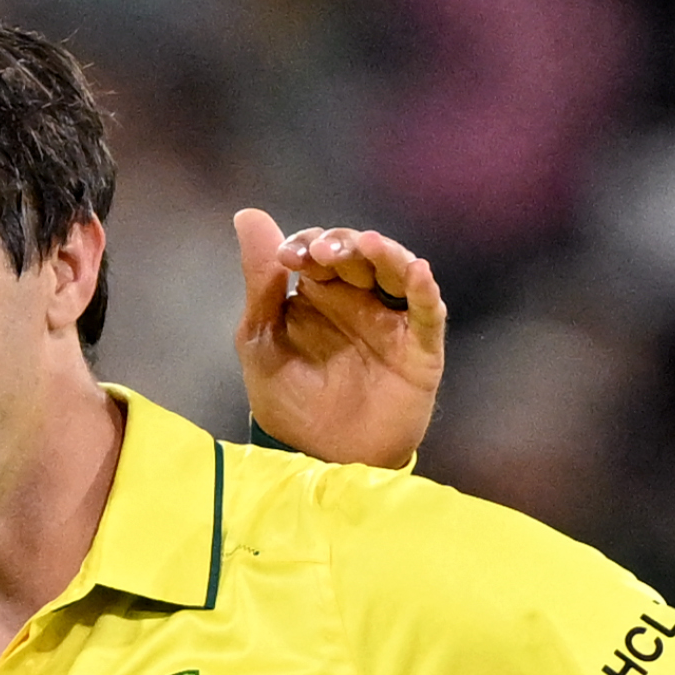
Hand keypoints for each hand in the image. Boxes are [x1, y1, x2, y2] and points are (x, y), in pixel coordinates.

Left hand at [233, 209, 449, 473]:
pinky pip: (426, 313)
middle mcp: (359, 298)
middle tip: (323, 254)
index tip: (286, 256)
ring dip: (383, 254)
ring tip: (366, 245)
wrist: (322, 459)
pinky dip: (424, 290)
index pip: (318, 250)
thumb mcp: (261, 341)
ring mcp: (391, 320)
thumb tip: (248, 215)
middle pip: (358, 254)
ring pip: (395, 271)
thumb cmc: (291, 402)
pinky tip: (418, 271)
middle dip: (341, 246)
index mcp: (319, 293)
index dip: (306, 244)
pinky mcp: (419, 348)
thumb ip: (260, 283)